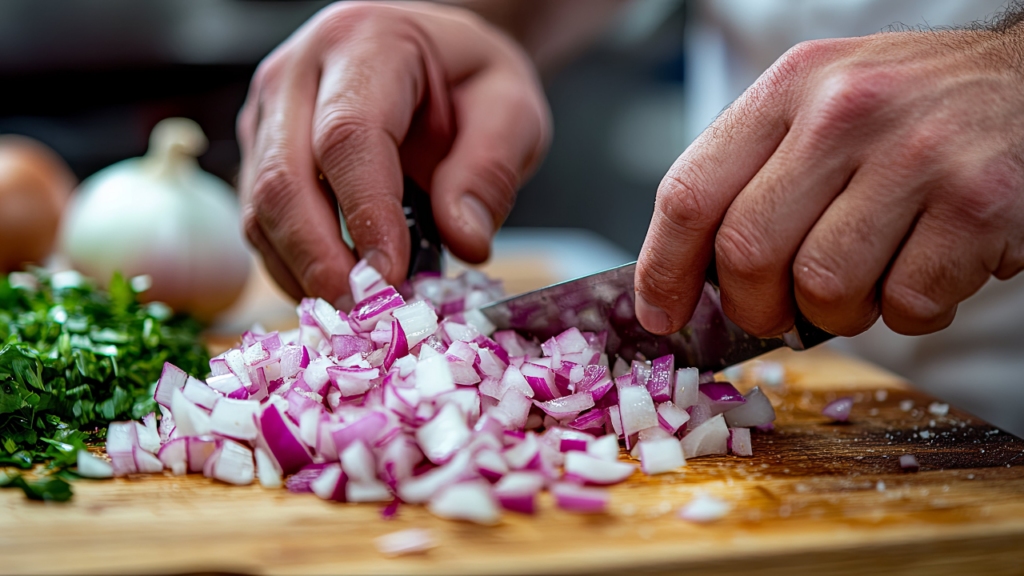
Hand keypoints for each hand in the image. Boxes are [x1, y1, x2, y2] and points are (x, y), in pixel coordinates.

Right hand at [238, 2, 549, 306]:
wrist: (433, 58)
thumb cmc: (468, 81)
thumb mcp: (510, 109)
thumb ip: (490, 170)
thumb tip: (465, 241)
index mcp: (366, 43)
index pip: (349, 136)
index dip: (367, 214)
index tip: (393, 275)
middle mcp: (297, 73)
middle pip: (283, 177)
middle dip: (320, 259)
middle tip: (365, 313)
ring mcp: (267, 113)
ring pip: (259, 207)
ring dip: (302, 271)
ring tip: (355, 312)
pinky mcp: (258, 152)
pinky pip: (259, 220)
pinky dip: (292, 266)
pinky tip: (335, 291)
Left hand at [635, 27, 1023, 337]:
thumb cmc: (909, 108)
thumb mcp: (817, 104)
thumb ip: (755, 174)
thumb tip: (692, 277)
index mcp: (789, 88)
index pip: (690, 193)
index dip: (662, 270)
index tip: (660, 314)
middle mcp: (845, 112)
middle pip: (748, 254)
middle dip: (755, 307)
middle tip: (779, 310)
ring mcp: (916, 154)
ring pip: (824, 289)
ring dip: (838, 314)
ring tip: (867, 279)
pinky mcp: (980, 202)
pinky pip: (908, 304)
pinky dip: (910, 311)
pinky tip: (926, 267)